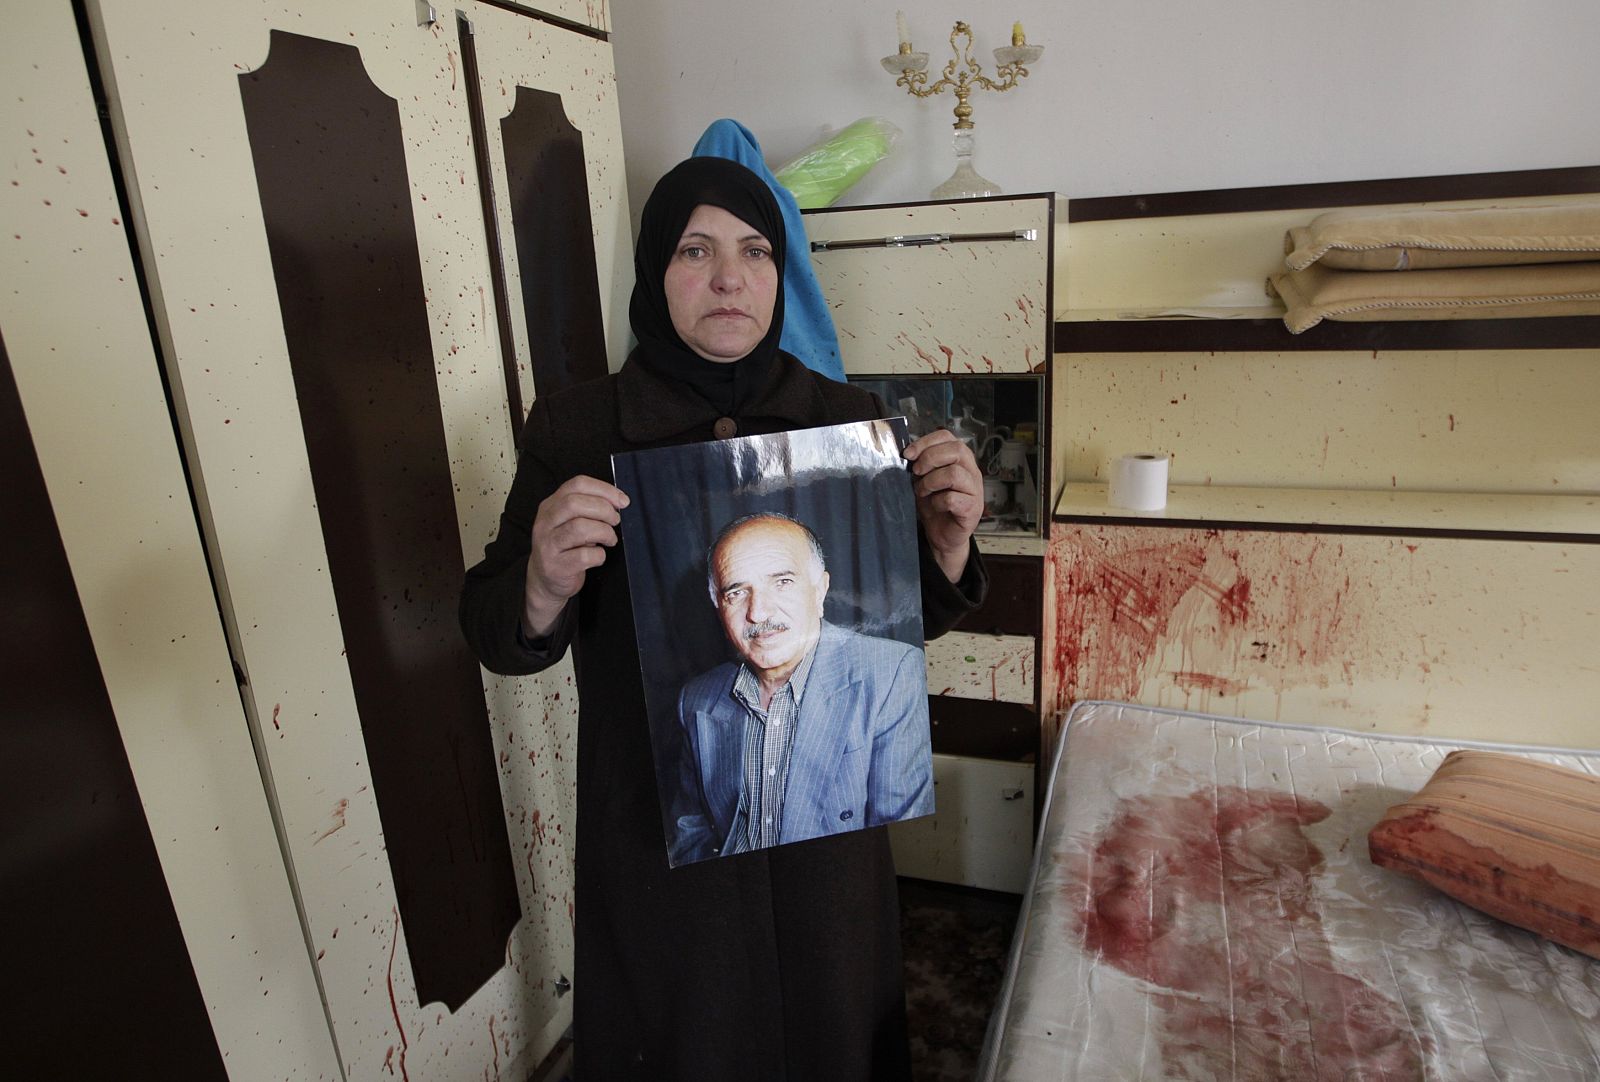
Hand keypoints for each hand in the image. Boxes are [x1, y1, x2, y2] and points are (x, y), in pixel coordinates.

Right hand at [523, 475, 628, 637]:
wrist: (545, 580)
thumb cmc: (566, 548)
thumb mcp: (571, 522)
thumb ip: (588, 509)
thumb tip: (619, 501)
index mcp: (551, 505)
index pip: (577, 484)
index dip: (604, 489)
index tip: (622, 501)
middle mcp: (545, 522)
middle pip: (575, 503)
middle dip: (603, 510)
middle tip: (615, 521)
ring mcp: (547, 544)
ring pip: (579, 528)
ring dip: (603, 532)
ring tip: (609, 539)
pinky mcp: (555, 566)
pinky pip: (583, 556)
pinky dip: (599, 555)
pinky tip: (598, 556)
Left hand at [903, 429, 981, 581]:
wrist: (942, 535)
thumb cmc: (934, 504)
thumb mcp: (923, 480)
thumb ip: (920, 465)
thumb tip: (907, 453)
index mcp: (960, 459)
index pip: (947, 437)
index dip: (926, 442)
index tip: (908, 454)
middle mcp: (971, 470)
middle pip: (956, 450)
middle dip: (930, 458)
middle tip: (916, 473)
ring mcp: (975, 489)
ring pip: (954, 473)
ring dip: (931, 482)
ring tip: (923, 492)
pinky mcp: (972, 508)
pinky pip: (952, 498)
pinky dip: (937, 502)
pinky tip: (935, 506)